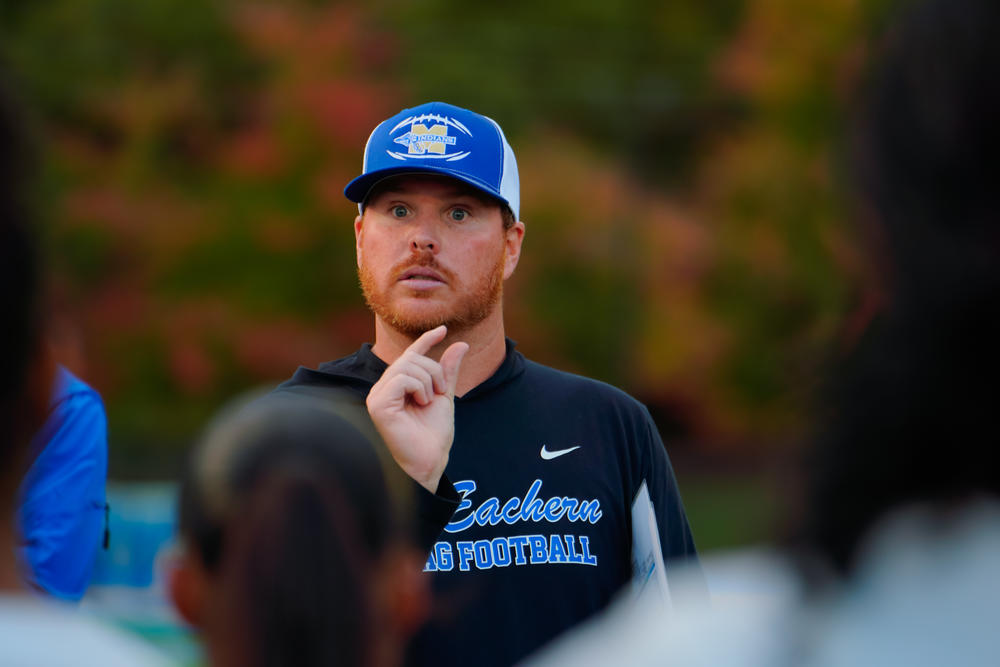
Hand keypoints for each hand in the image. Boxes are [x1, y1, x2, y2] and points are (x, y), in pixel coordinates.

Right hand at [366, 326, 467, 492]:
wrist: (431, 459)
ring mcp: (377, 396)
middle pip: (411, 359)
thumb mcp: (444, 396)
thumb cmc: (433, 434)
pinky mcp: (378, 405)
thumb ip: (448, 371)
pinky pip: (402, 379)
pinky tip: (421, 404)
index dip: (426, 340)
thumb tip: (460, 344)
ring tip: (428, 402)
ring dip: (428, 381)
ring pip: (407, 367)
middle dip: (434, 371)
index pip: (410, 356)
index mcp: (396, 386)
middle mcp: (383, 388)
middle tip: (440, 393)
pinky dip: (419, 388)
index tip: (444, 329)